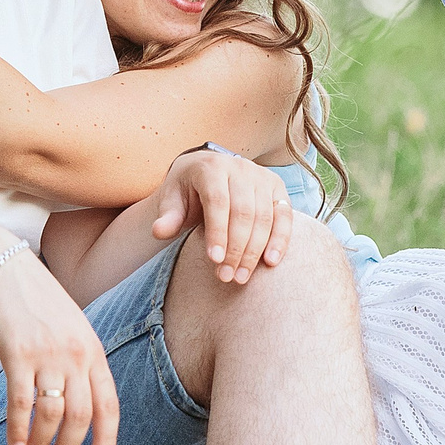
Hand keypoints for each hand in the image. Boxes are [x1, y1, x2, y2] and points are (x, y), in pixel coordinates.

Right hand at [0, 245, 121, 444]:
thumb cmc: (37, 304)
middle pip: (81, 417)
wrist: (3, 270)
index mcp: (94, 351)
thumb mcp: (72, 329)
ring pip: (51, 415)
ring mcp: (47, 354)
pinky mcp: (17, 354)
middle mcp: (76, 355)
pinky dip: (18, 430)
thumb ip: (81, 363)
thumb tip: (81, 406)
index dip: (107, 439)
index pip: (109, 404)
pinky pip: (20, 403)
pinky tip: (14, 444)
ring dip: (42, 444)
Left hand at [151, 148, 292, 284]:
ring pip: (264, 217)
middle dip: (236, 248)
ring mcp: (262, 177)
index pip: (218, 201)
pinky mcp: (278, 189)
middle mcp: (241, 168)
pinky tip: (271, 262)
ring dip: (255, 250)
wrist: (209, 170)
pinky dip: (280, 240)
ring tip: (241, 277)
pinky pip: (285, 216)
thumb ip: (168, 215)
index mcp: (211, 167)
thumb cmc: (188, 189)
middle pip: (243, 212)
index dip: (217, 232)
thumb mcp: (172, 198)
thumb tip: (159, 232)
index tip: (214, 260)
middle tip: (226, 277)